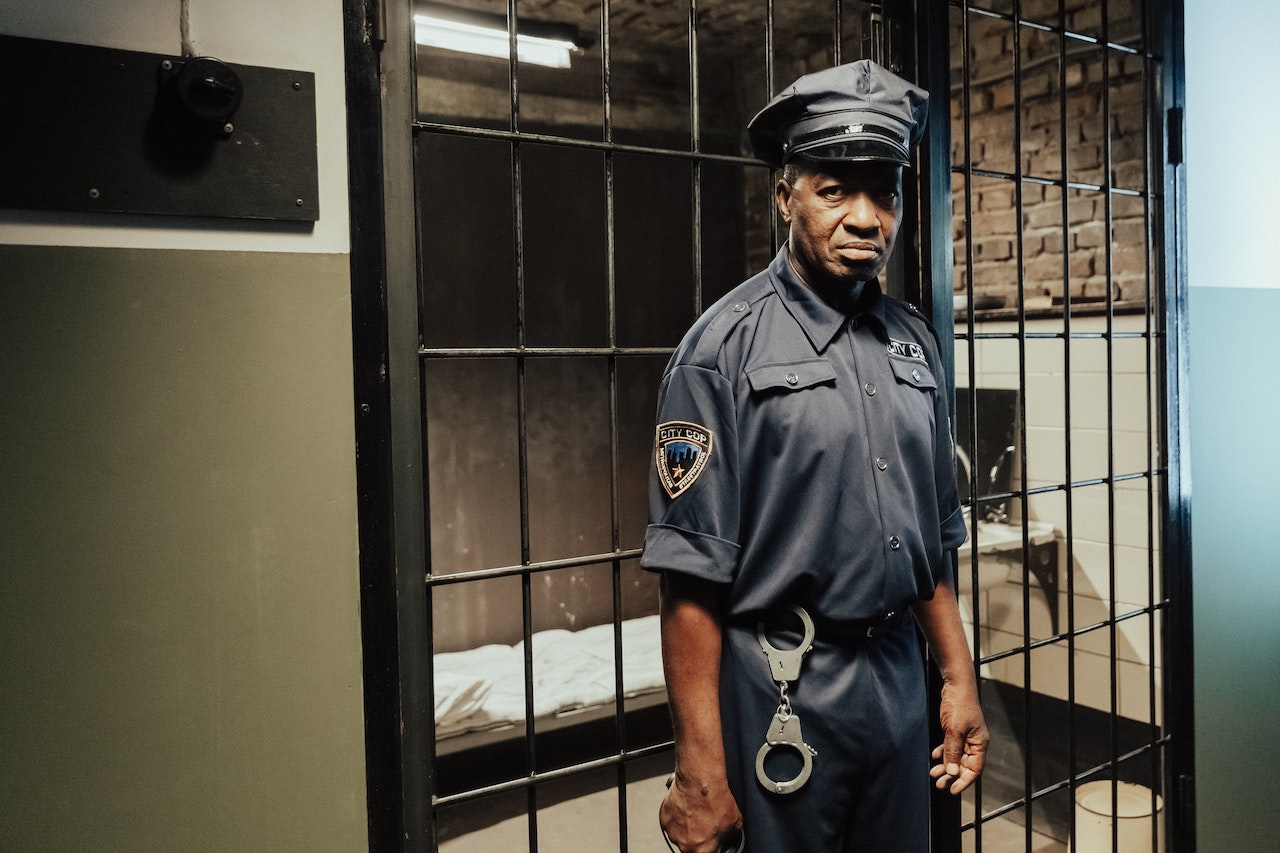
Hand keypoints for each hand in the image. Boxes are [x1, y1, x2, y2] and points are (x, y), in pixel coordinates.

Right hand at [659, 772, 743, 852]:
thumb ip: (729, 836)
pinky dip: (678, 816)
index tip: (715, 840)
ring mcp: (673, 832)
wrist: (699, 781)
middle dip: (699, 837)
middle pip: (692, 847)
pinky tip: (688, 807)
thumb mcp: (735, 823)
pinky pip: (672, 822)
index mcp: (703, 850)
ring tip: (697, 812)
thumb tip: (729, 836)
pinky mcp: (665, 819)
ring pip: (681, 835)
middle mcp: (685, 845)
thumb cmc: (714, 800)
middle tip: (706, 823)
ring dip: (688, 827)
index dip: (713, 845)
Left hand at [930, 679, 989, 794]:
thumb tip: (952, 772)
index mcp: (980, 744)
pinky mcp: (955, 730)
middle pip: (964, 766)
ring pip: (955, 757)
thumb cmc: (960, 705)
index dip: (964, 781)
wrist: (956, 685)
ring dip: (945, 766)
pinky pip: (950, 747)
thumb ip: (953, 751)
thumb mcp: (954, 730)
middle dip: (952, 775)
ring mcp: (965, 737)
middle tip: (938, 783)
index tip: (952, 790)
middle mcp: (974, 742)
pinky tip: (934, 756)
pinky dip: (943, 753)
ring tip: (933, 773)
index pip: (974, 769)